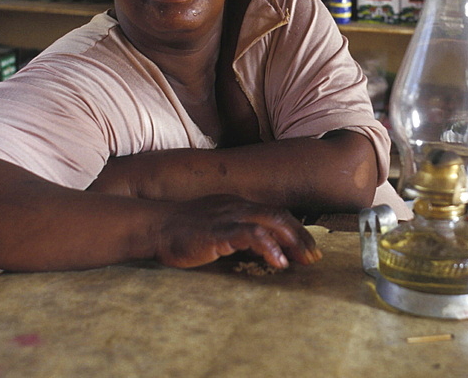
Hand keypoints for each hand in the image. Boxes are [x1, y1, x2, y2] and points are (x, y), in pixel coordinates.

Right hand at [153, 195, 322, 269]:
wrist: (153, 227)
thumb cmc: (179, 234)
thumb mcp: (214, 232)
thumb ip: (235, 239)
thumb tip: (258, 254)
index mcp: (236, 205)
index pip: (274, 213)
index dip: (294, 230)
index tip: (307, 249)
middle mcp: (236, 206)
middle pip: (279, 215)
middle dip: (300, 236)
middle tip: (315, 257)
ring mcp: (228, 215)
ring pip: (270, 220)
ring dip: (291, 240)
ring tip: (302, 260)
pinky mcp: (218, 230)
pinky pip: (251, 234)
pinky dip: (269, 246)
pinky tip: (278, 262)